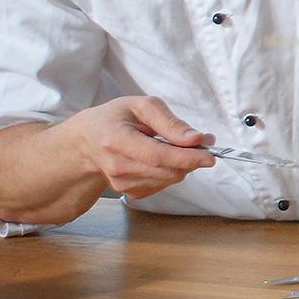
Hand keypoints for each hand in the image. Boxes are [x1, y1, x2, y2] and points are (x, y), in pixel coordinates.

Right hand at [69, 96, 218, 199]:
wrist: (88, 140)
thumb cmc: (116, 118)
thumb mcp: (142, 107)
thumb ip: (170, 122)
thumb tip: (196, 139)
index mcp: (116, 139)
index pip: (157, 156)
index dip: (186, 157)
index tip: (210, 155)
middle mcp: (116, 165)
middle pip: (167, 171)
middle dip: (192, 158)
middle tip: (203, 142)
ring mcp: (121, 183)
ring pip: (170, 179)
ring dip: (184, 164)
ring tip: (177, 145)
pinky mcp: (129, 192)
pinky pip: (163, 185)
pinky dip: (172, 171)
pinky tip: (163, 158)